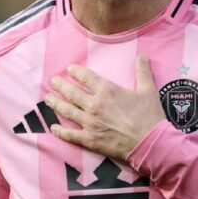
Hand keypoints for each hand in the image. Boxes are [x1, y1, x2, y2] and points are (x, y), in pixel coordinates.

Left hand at [45, 54, 165, 160]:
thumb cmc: (149, 116)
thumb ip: (142, 71)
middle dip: (60, 86)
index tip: (70, 69)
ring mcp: (90, 123)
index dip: (76, 72)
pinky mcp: (90, 139)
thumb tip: (142, 55)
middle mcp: (95, 105)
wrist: (150, 143)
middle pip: (72, 93)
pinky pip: (70, 135)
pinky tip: (53, 128)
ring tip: (47, 99)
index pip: (86, 77)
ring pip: (67, 111)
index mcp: (107, 91)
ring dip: (56, 104)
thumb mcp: (148, 90)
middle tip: (53, 82)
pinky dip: (60, 131)